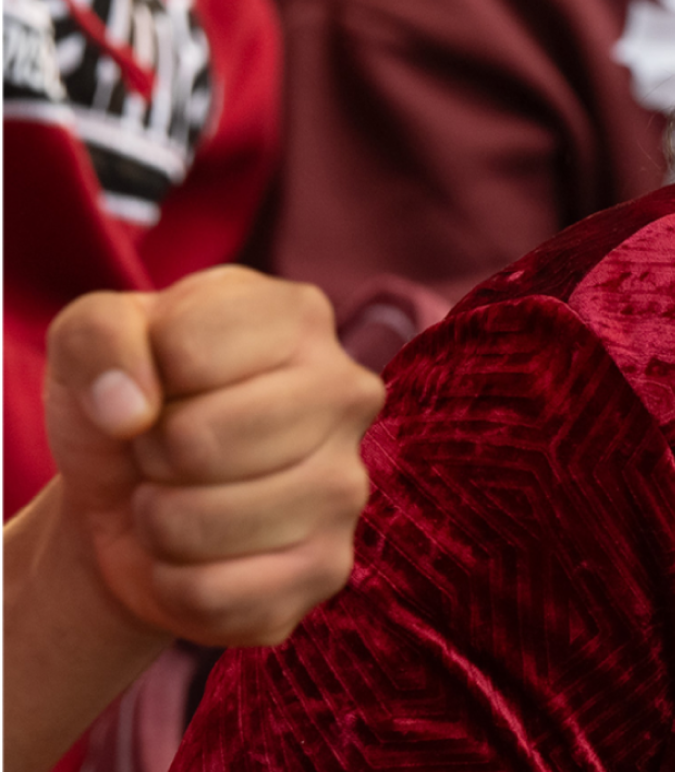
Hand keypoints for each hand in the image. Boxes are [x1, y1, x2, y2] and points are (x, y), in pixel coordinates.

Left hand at [44, 266, 383, 645]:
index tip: (154, 384)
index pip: (189, 349)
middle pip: (199, 440)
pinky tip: (200, 555)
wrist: (134, 496)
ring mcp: (348, 486)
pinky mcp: (329, 568)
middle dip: (151, 454)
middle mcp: (347, 394)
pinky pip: (214, 594)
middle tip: (164, 449)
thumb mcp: (89, 340)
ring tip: (179, 498)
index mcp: (301, 318)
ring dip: (158, 522)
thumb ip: (98, 336)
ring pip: (202, 523)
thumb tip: (130, 412)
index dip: (137, 375)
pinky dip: (175, 584)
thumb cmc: (126, 401)